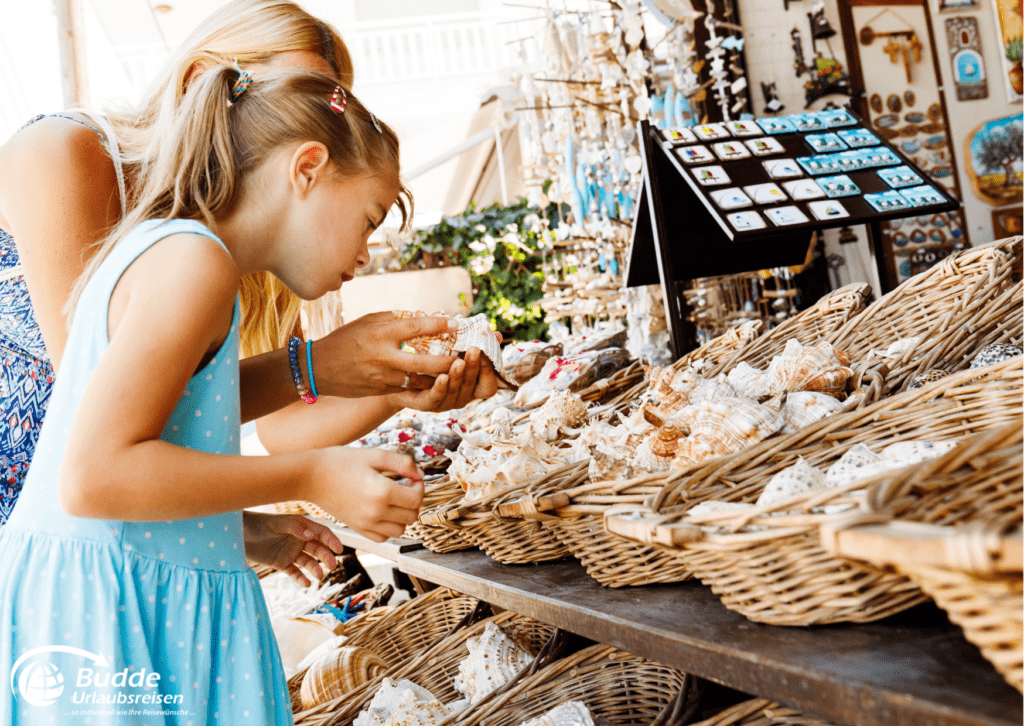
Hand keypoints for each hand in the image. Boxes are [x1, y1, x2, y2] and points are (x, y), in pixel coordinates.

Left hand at [242, 511, 343, 586]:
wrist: (236, 534)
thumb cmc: (257, 523)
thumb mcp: (276, 523)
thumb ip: (294, 528)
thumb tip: (311, 535)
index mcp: (301, 527)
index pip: (321, 533)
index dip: (331, 540)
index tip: (339, 549)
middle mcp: (299, 540)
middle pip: (318, 549)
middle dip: (327, 557)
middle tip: (331, 565)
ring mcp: (291, 552)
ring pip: (308, 562)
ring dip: (315, 569)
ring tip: (319, 576)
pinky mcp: (281, 564)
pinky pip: (294, 572)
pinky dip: (300, 578)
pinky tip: (305, 583)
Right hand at [305, 447, 424, 542]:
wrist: (311, 476)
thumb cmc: (341, 462)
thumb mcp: (375, 455)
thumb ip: (402, 463)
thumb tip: (419, 474)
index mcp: (382, 492)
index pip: (416, 498)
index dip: (420, 487)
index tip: (412, 478)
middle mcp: (376, 512)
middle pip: (411, 516)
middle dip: (414, 501)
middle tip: (405, 487)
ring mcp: (365, 523)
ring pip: (400, 530)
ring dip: (404, 516)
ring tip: (396, 500)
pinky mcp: (357, 528)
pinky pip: (383, 537)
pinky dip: (389, 528)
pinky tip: (384, 511)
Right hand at [310, 312, 461, 397]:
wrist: (319, 369)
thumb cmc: (346, 339)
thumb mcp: (368, 321)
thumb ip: (395, 319)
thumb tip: (424, 317)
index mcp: (380, 333)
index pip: (415, 327)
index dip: (439, 325)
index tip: (456, 323)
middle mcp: (383, 356)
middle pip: (426, 361)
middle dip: (449, 361)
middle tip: (464, 356)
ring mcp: (383, 377)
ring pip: (421, 380)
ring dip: (440, 376)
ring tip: (456, 369)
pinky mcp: (381, 391)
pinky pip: (409, 389)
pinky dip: (425, 384)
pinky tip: (437, 380)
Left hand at [386, 346, 499, 412]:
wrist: (401, 374)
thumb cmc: (433, 360)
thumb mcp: (454, 350)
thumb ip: (474, 342)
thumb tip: (498, 335)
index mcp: (470, 386)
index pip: (488, 386)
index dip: (490, 373)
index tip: (486, 354)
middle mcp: (461, 396)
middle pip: (472, 385)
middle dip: (474, 367)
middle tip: (475, 350)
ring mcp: (445, 402)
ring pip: (455, 391)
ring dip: (458, 377)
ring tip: (458, 362)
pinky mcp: (427, 404)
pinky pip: (436, 397)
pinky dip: (440, 387)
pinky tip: (441, 376)